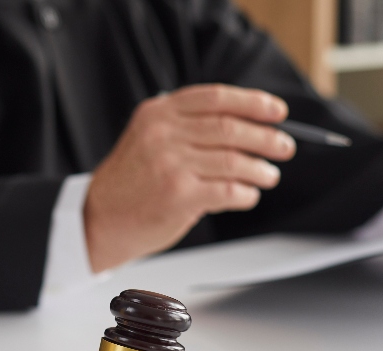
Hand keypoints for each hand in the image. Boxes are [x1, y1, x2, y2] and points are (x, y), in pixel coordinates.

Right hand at [84, 84, 295, 272]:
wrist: (99, 219)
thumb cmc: (130, 183)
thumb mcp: (148, 138)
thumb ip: (186, 127)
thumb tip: (246, 128)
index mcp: (158, 113)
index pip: (216, 98)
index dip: (252, 102)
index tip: (276, 111)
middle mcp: (163, 134)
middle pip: (230, 128)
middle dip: (265, 137)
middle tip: (283, 146)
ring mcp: (171, 164)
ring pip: (235, 161)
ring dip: (260, 169)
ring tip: (269, 175)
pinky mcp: (179, 195)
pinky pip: (228, 190)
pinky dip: (246, 193)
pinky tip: (248, 195)